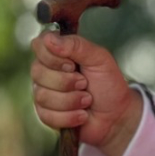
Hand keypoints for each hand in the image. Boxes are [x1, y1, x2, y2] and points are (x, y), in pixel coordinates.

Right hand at [30, 32, 141, 155]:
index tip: (73, 64)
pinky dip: (70, 116)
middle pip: (38, 72)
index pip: (39, 46)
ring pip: (42, 96)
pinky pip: (46, 115)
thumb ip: (77, 45)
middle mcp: (46, 71)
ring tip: (87, 100)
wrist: (116, 114)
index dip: (54, 57)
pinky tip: (81, 114)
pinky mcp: (45, 114)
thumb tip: (50, 38)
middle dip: (67, 82)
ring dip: (72, 100)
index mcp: (57, 53)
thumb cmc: (108, 84)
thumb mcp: (99, 59)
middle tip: (85, 83)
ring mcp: (43, 92)